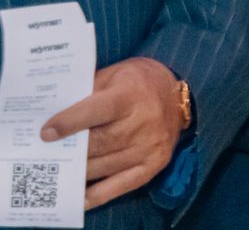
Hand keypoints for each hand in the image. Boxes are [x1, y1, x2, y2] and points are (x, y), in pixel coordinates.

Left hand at [41, 56, 183, 209]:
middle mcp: (143, 122)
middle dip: (70, 151)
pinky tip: (79, 197)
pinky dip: (99, 194)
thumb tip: (53, 112)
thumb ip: (87, 92)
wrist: (177, 96)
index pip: (97, 110)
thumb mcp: (113, 76)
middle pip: (99, 143)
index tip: (46, 133)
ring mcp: (150, 146)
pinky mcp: (155, 163)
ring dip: (78, 171)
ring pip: (105, 166)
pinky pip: (123, 184)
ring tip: (57, 172)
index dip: (70, 122)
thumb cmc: (137, 83)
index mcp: (131, 95)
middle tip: (46, 155)